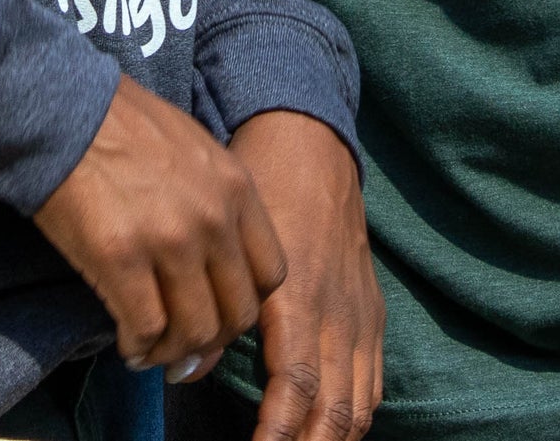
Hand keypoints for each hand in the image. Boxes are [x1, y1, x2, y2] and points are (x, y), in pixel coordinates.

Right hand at [31, 78, 287, 376]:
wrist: (64, 109)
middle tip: (185, 347)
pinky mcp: (121, 258)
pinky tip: (127, 346)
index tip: (217, 312)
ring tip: (152, 351)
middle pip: (238, 313)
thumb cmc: (121, 125)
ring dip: (174, 352)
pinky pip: (145, 328)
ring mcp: (170, 241)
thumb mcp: (194, 149)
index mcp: (237, 189)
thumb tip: (213, 260)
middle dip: (212, 340)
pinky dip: (139, 349)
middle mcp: (214, 219)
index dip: (245, 305)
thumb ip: (215, 200)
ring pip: (195, 330)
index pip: (271, 276)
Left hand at [229, 111, 379, 440]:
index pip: (295, 389)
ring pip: (359, 406)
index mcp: (298, 300)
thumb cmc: (261, 192)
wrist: (311, 148)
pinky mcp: (372, 315)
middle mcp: (337, 316)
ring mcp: (360, 318)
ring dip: (333, 440)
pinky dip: (354, 417)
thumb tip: (187, 372)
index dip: (277, 435)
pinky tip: (330, 432)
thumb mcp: (226, 244)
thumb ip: (212, 311)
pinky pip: (373, 383)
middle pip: (335, 411)